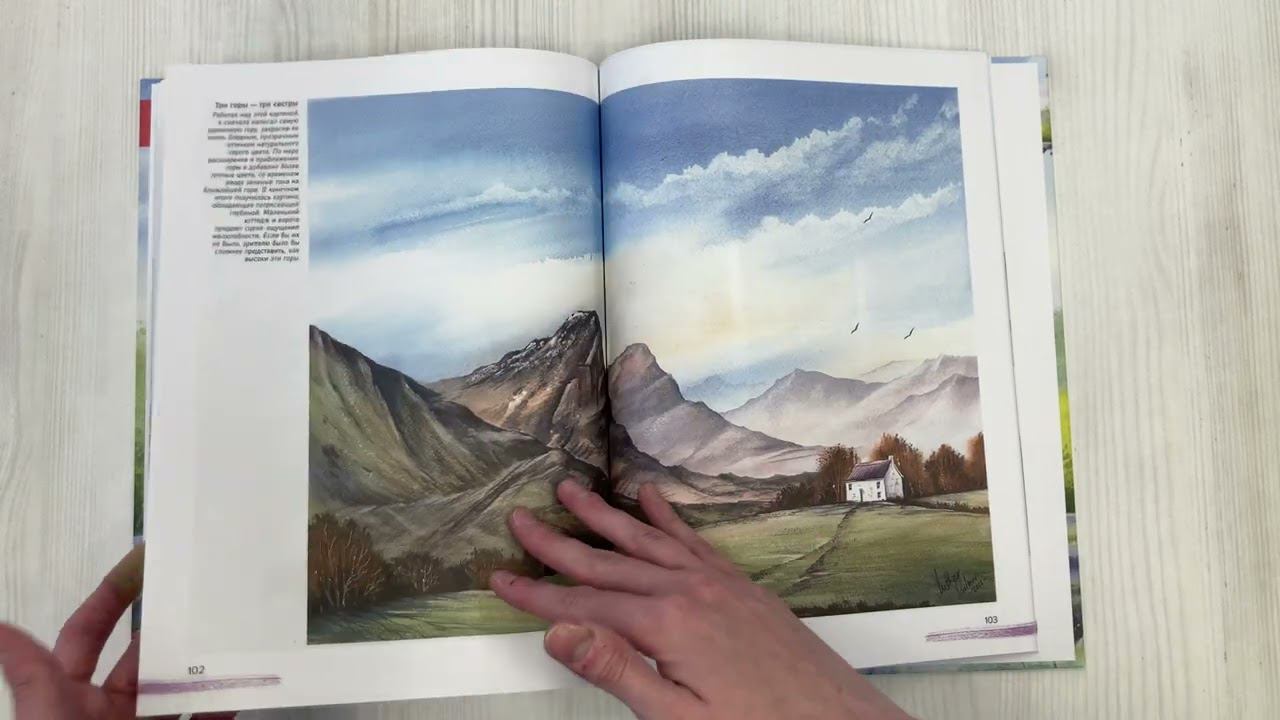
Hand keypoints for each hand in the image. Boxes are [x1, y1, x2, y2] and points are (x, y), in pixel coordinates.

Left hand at [0, 545, 233, 719]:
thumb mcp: (42, 719)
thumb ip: (30, 673)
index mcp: (68, 698)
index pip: (89, 633)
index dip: (114, 595)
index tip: (145, 557)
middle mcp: (108, 712)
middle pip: (143, 654)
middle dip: (169, 620)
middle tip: (203, 583)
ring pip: (180, 687)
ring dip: (205, 659)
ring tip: (233, 627)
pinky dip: (229, 703)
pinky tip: (248, 680)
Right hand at [491, 482, 912, 719]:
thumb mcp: (678, 718)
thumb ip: (617, 670)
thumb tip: (559, 633)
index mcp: (667, 623)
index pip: (584, 603)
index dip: (538, 593)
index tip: (500, 578)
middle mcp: (689, 590)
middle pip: (608, 560)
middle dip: (559, 542)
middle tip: (520, 519)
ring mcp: (716, 582)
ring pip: (647, 539)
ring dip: (605, 516)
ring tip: (571, 491)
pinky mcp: (738, 585)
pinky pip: (693, 540)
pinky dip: (667, 517)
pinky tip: (651, 498)